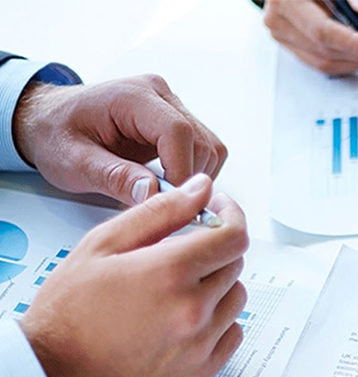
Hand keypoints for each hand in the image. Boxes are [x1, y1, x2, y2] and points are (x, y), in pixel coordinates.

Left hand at [13, 75, 227, 204]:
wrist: (49, 120)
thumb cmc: (56, 133)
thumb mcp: (74, 162)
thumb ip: (115, 177)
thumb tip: (153, 192)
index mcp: (133, 97)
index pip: (178, 131)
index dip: (181, 170)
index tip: (172, 200)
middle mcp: (159, 96)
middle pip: (201, 142)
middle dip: (188, 179)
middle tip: (162, 202)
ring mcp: (171, 108)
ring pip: (210, 148)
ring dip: (195, 177)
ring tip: (164, 192)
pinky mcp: (176, 121)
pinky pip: (204, 150)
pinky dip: (195, 172)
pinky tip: (169, 182)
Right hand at [20, 173, 248, 376]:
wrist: (54, 373)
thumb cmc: (69, 312)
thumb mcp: (103, 244)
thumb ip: (160, 211)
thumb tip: (200, 189)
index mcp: (170, 273)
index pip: (234, 235)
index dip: (230, 215)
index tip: (217, 210)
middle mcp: (192, 311)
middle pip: (235, 262)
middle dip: (215, 246)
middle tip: (184, 249)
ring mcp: (199, 345)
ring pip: (236, 296)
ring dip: (217, 282)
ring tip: (181, 284)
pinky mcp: (200, 371)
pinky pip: (233, 332)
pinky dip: (219, 318)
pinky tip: (189, 314)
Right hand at [262, 0, 357, 74]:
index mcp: (286, 1)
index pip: (323, 32)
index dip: (353, 44)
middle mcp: (279, 23)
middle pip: (326, 52)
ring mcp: (283, 37)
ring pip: (324, 63)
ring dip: (356, 63)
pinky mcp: (291, 45)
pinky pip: (320, 62)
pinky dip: (345, 62)